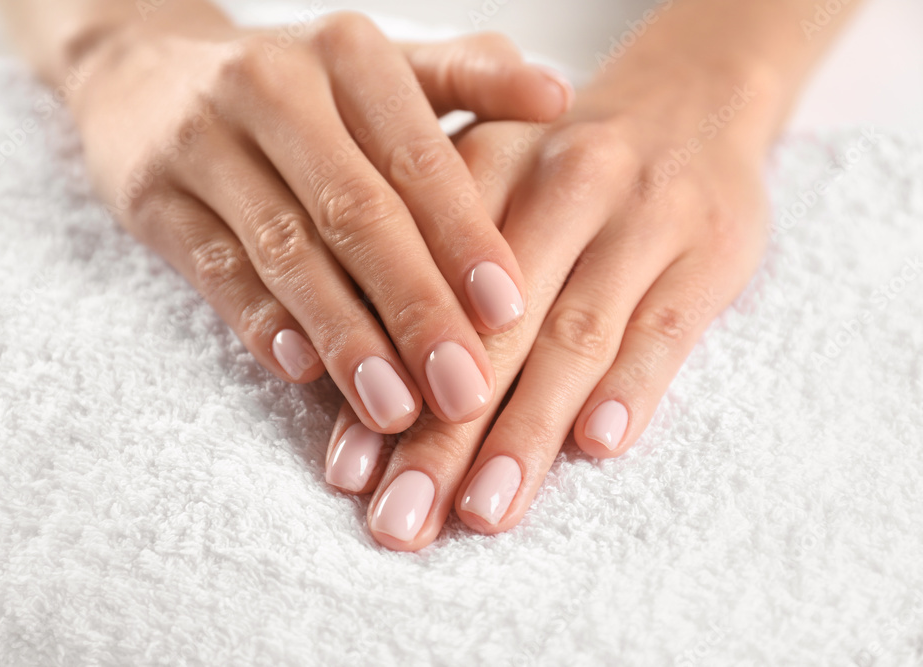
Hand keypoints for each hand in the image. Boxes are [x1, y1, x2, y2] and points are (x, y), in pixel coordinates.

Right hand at [67, 8, 572, 431]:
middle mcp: (273, 88)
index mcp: (347, 54)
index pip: (417, 158)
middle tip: (466, 391)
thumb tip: (560, 95)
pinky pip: (215, 269)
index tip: (509, 313)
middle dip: (416, 308)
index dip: (464, 238)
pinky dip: (262, 323)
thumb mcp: (375, 67)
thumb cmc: (296, 85)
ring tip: (397, 408)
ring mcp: (204, 143)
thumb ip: (465, 77)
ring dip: (346, 337)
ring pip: (287, 251)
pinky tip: (304, 373)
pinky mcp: (153, 198)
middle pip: (356, 212)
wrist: (146, 72)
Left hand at [323, 56, 780, 549]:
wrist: (690, 104)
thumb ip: (434, 270)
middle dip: (441, 436)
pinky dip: (631, 388)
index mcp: (484, 166)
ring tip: (483, 512)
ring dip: (525, 433)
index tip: (349, 473)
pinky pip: (665, 329)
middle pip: (492, 328)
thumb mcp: (493, 183)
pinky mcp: (710, 250)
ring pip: (573, 337)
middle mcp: (559, 184)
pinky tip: (599, 447)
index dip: (380, 383)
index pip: (421, 289)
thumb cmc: (564, 174)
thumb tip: (365, 392)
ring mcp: (640, 216)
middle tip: (402, 521)